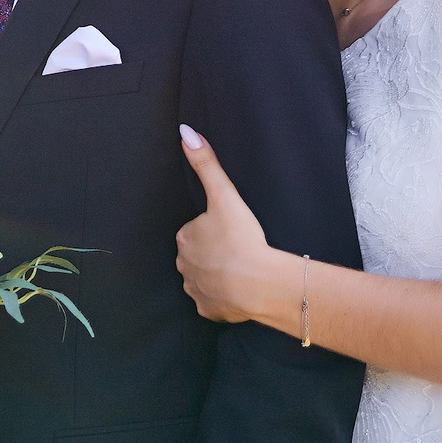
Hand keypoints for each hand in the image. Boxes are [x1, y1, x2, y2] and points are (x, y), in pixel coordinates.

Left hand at [175, 124, 278, 324]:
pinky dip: (224, 298)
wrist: (258, 283)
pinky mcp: (207, 310)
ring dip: (219, 275)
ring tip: (241, 270)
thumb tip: (185, 132)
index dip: (216, 230)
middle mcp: (183, 265)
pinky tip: (239, 291)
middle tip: (238, 250)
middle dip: (215, 253)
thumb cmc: (242, 238)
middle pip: (199, 255)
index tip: (233, 232)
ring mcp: (194, 289)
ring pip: (205, 278)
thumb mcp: (224, 195)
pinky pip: (213, 302)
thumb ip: (206, 164)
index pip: (197, 230)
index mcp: (185, 238)